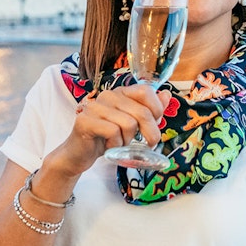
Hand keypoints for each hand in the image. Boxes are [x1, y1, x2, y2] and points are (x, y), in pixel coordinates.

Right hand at [51, 85, 170, 174]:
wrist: (79, 153)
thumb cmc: (106, 138)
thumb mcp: (132, 124)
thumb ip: (149, 110)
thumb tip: (167, 94)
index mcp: (120, 93)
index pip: (146, 91)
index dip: (157, 109)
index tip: (155, 124)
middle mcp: (108, 95)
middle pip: (141, 112)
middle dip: (150, 133)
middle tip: (149, 144)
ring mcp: (95, 106)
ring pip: (129, 124)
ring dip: (128, 140)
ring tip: (119, 143)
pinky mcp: (85, 120)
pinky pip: (113, 132)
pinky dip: (116, 144)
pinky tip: (109, 146)